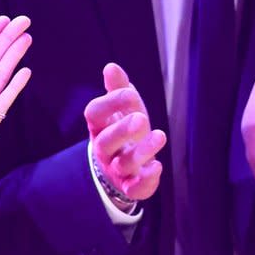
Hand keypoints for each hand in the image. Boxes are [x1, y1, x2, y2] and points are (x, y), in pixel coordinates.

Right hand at [84, 63, 165, 204]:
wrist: (122, 167)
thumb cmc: (123, 130)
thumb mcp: (123, 108)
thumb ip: (118, 89)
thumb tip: (111, 66)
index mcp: (99, 126)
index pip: (94, 114)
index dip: (110, 103)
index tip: (131, 94)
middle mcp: (103, 148)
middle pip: (105, 141)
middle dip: (123, 130)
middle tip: (141, 118)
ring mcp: (115, 169)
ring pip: (123, 163)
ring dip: (142, 151)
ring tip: (160, 135)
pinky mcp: (130, 186)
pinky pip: (134, 188)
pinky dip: (145, 179)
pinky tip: (157, 166)